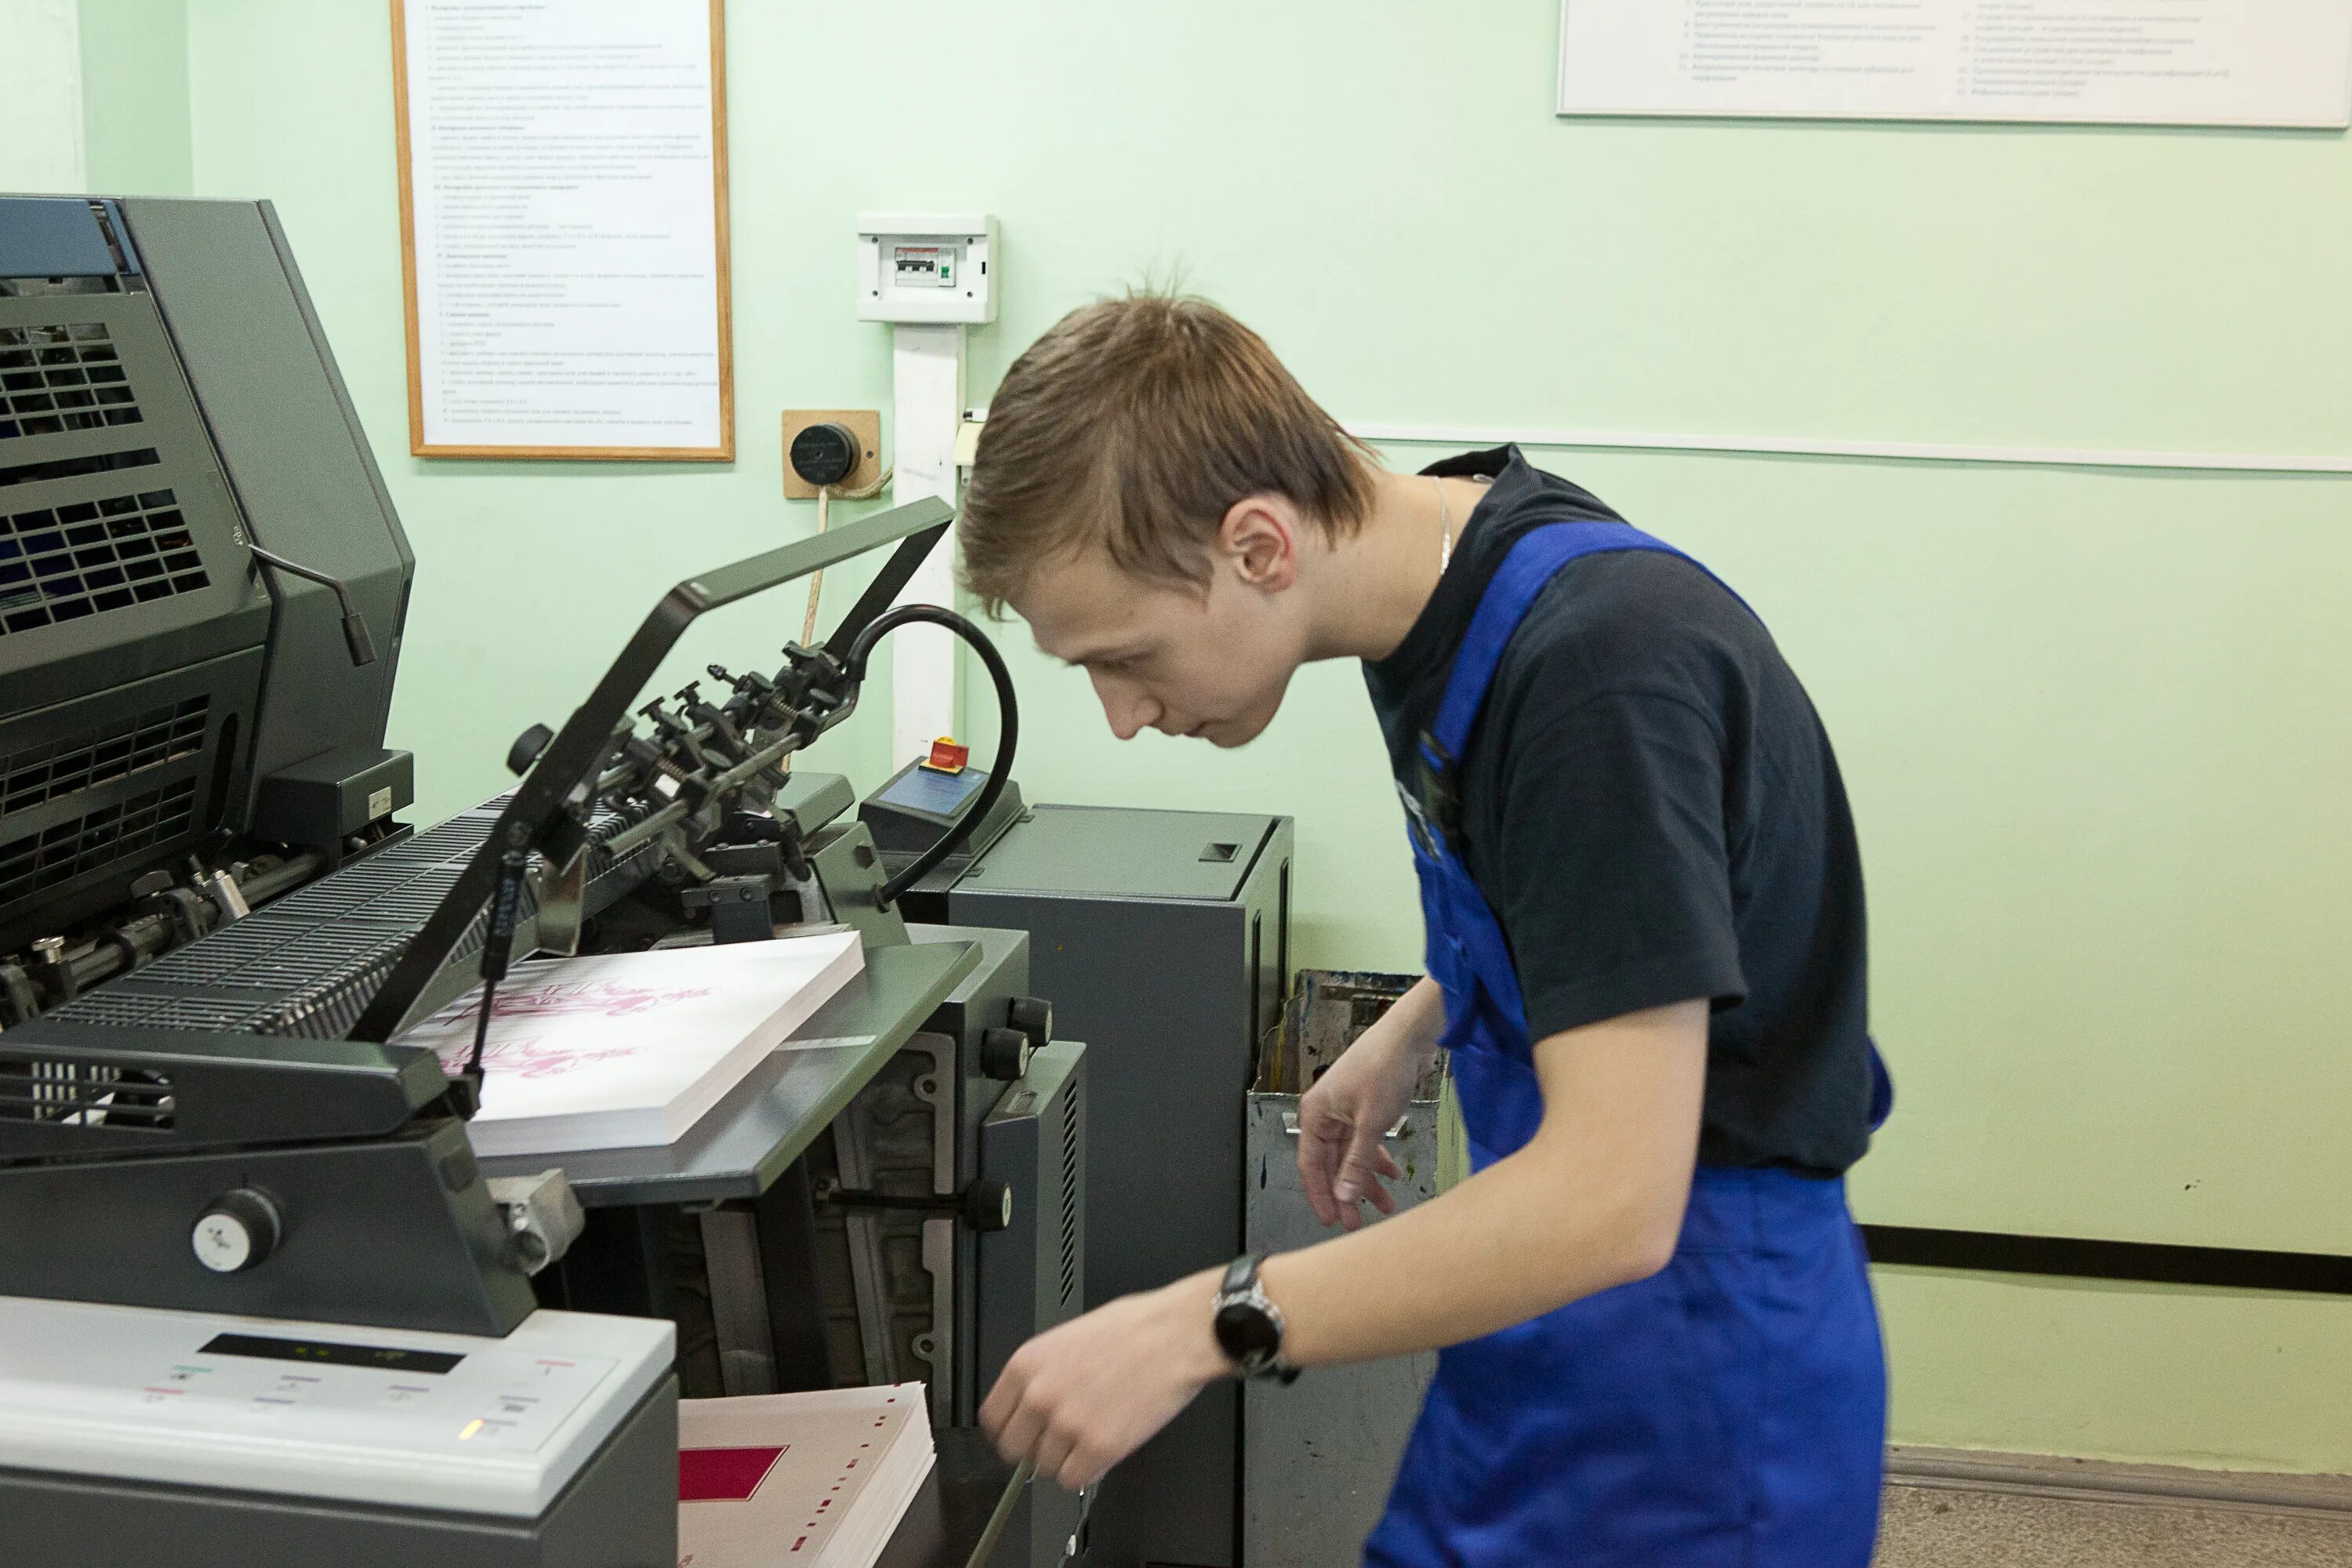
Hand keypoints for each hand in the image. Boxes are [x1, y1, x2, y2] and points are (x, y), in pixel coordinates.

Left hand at [980, 1272, 1229, 1490]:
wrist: (1176, 1335)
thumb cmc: (1135, 1328)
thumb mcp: (1069, 1337)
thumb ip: (1043, 1371)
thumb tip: (1032, 1401)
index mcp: (1027, 1364)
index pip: (992, 1418)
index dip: (1009, 1430)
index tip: (1020, 1434)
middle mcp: (1039, 1397)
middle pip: (1014, 1449)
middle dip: (1034, 1448)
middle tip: (1056, 1441)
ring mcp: (1067, 1425)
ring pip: (1045, 1468)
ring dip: (1065, 1460)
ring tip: (1088, 1439)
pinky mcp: (1099, 1447)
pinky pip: (1074, 1479)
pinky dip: (1086, 1472)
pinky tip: (1101, 1451)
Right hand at [1296, 1002, 1426, 1231]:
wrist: (1409, 1036)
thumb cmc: (1384, 1070)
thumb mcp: (1371, 1122)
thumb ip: (1357, 1162)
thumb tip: (1344, 1196)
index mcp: (1315, 1115)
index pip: (1311, 1166)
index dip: (1321, 1195)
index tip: (1332, 1221)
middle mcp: (1326, 1115)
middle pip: (1332, 1164)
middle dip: (1347, 1193)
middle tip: (1359, 1223)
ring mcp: (1346, 1111)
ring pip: (1351, 1156)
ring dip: (1366, 1180)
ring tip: (1385, 1205)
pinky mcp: (1365, 1108)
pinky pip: (1365, 1143)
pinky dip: (1377, 1159)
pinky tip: (1393, 1174)